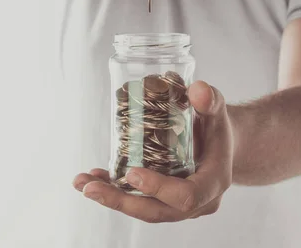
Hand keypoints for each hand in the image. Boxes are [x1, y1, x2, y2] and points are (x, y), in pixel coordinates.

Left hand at [72, 81, 232, 222]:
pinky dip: (114, 190)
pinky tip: (93, 178)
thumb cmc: (217, 127)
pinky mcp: (162, 200)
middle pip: (156, 211)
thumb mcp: (217, 111)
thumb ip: (211, 100)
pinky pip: (137, 200)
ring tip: (83, 183)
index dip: (159, 188)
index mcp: (212, 183)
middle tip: (91, 187)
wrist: (217, 143)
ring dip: (111, 197)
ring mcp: (177, 205)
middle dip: (121, 201)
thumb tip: (198, 90)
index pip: (186, 196)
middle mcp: (196, 202)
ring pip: (143, 208)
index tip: (132, 173)